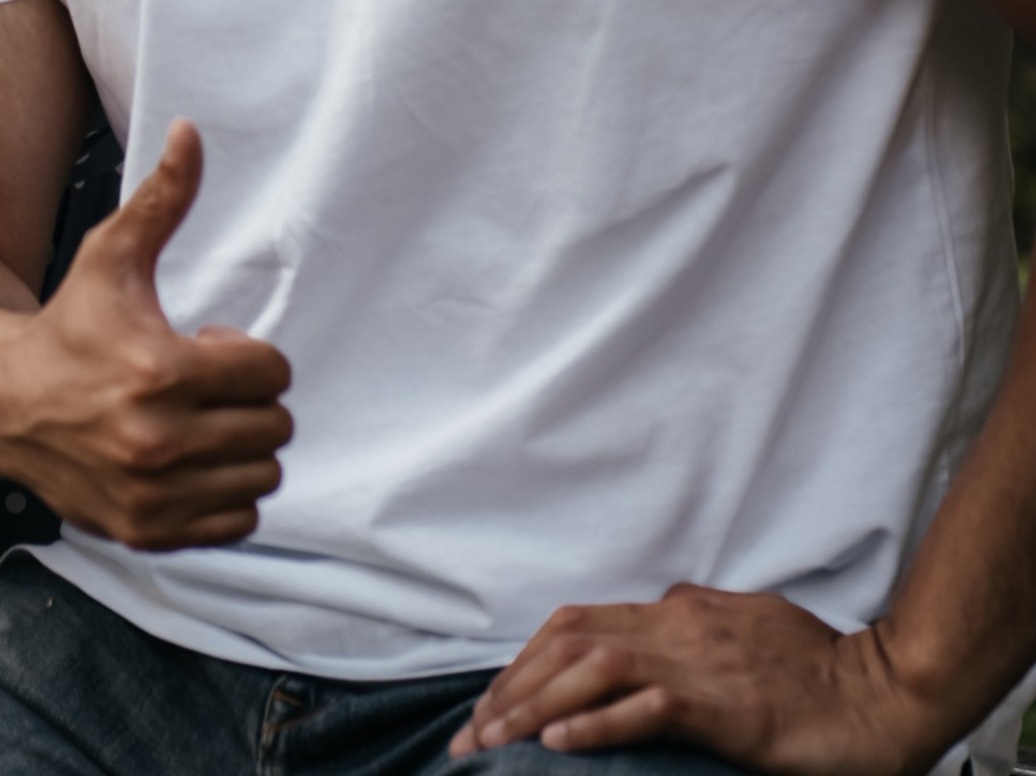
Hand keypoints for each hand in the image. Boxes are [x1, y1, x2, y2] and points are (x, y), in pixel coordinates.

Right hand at [0, 119, 291, 549]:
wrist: (2, 402)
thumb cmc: (69, 324)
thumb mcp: (111, 256)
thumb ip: (163, 199)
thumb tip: (191, 131)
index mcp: (160, 371)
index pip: (271, 372)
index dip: (244, 354)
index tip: (206, 346)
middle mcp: (159, 441)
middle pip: (273, 426)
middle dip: (245, 400)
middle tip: (198, 386)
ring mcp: (154, 494)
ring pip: (262, 477)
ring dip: (238, 448)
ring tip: (193, 423)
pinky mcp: (148, 532)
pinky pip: (238, 523)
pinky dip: (224, 495)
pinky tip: (187, 462)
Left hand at [449, 588, 950, 769]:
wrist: (887, 692)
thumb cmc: (821, 668)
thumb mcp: (742, 628)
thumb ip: (691, 627)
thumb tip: (654, 625)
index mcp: (676, 611)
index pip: (575, 624)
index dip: (524, 660)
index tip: (490, 701)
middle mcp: (676, 626)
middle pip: (568, 642)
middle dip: (510, 685)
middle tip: (470, 734)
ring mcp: (699, 662)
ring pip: (591, 668)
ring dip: (534, 705)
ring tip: (494, 740)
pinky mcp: (725, 705)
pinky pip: (646, 708)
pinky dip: (595, 723)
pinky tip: (558, 744)